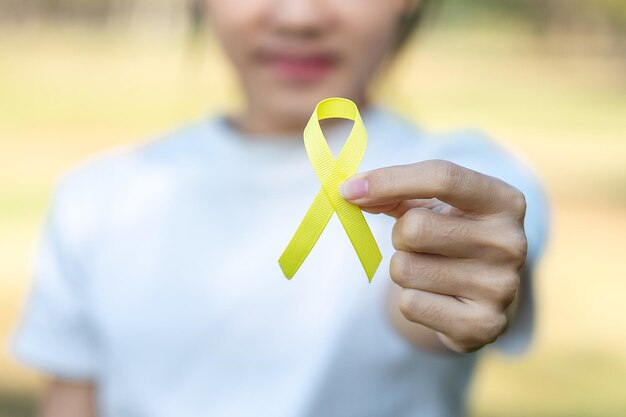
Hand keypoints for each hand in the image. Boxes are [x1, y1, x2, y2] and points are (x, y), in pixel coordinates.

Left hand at [340, 160, 527, 352]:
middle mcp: (511, 242)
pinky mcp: (483, 325)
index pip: (442, 177)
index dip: (388, 180)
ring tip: (430, 270)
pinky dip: (409, 299)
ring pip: (404, 268)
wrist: (488, 295)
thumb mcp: (435, 205)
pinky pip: (410, 304)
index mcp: (504, 201)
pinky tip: (436, 297)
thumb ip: (395, 192)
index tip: (348, 188)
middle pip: (414, 228)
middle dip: (399, 235)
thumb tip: (352, 191)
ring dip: (404, 268)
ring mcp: (500, 287)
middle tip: (416, 243)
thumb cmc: (453, 235)